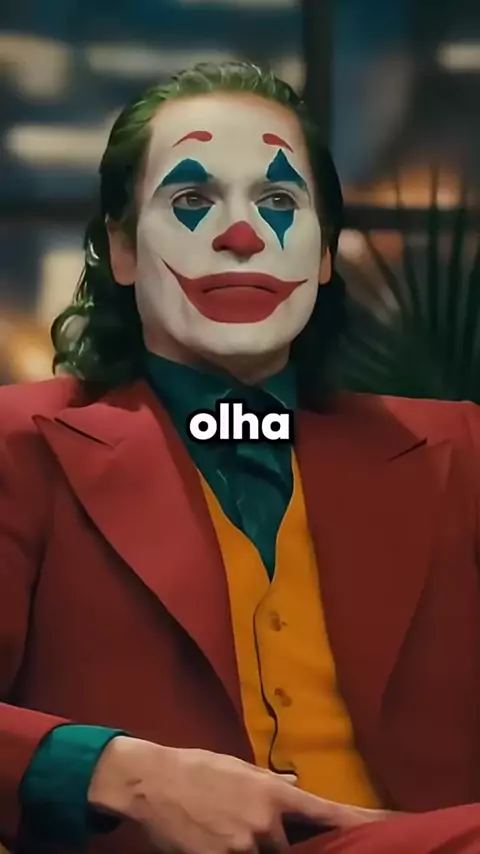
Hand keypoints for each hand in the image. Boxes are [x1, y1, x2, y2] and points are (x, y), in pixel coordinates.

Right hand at [88, 737, 394, 852]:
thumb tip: (293, 787)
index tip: (394, 825)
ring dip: (257, 851)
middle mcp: (268, 822)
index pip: (331, 814)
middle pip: (298, 851)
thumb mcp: (241, 771)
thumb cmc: (198, 770)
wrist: (154, 781)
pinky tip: (217, 842)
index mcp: (276, 793)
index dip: (365, 823)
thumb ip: (270, 786)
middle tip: (254, 826)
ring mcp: (245, 847)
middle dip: (288, 847)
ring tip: (229, 830)